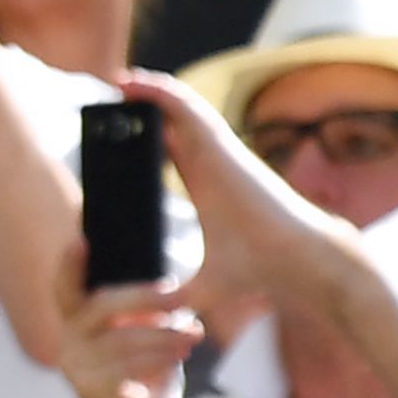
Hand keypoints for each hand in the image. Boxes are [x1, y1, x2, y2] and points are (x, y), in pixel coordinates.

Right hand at [52, 251, 199, 397]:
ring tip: (194, 335)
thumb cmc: (143, 381)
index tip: (80, 240)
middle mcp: (67, 343)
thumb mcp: (142, 341)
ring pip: (123, 338)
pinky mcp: (94, 391)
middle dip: (146, 297)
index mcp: (75, 325)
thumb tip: (174, 289)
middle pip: (102, 306)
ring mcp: (77, 368)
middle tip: (184, 294)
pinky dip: (159, 359)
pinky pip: (129, 366)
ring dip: (164, 334)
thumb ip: (144, 316)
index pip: (63, 289)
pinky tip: (180, 358)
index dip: (68, 265)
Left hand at [123, 71, 346, 311]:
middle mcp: (208, 163)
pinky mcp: (218, 144)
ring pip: (176, 109)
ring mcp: (215, 151)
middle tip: (103, 108)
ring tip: (115, 83)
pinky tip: (130, 82)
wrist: (294, 262)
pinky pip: (184, 105)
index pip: (166, 153)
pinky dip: (157, 90)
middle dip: (137, 114)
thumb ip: (168, 295)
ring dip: (145, 93)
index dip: (140, 142)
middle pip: (168, 126)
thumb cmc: (257, 270)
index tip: (109, 142)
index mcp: (202, 186)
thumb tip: (138, 315)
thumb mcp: (201, 285)